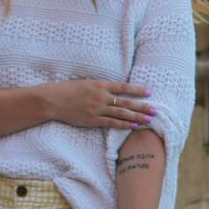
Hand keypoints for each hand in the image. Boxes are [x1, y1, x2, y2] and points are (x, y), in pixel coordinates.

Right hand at [40, 79, 154, 129]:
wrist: (53, 100)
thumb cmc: (68, 90)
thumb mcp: (86, 83)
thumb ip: (100, 86)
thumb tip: (113, 89)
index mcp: (100, 84)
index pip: (123, 87)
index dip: (137, 90)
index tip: (149, 92)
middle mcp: (101, 96)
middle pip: (126, 102)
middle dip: (142, 106)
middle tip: (155, 110)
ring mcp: (97, 109)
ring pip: (121, 113)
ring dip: (136, 117)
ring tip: (148, 119)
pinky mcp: (92, 120)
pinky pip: (111, 123)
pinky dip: (123, 124)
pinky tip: (132, 126)